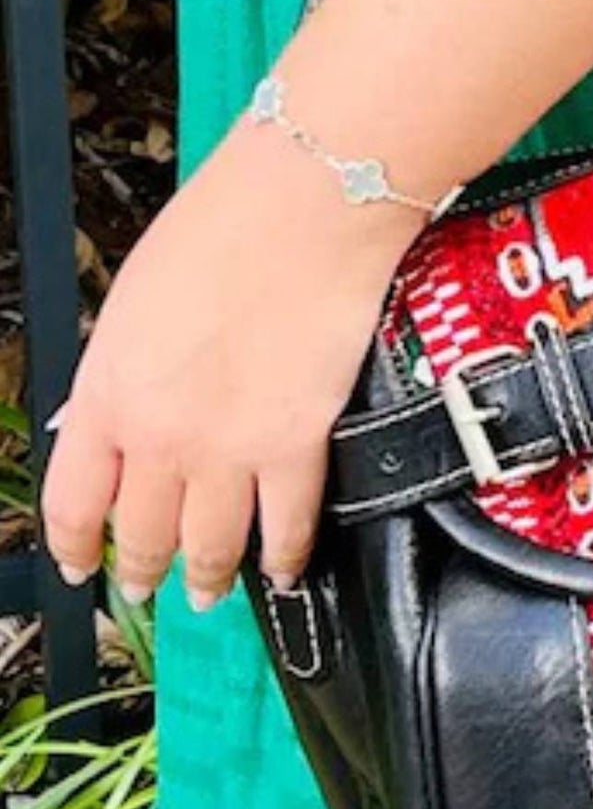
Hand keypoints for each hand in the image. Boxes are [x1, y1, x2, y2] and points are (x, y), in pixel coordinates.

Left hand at [41, 120, 421, 609]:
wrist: (300, 215)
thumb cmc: (221, 235)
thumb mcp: (133, 307)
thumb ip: (120, 376)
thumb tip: (118, 420)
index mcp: (107, 392)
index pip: (74, 500)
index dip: (76, 547)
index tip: (80, 566)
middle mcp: (160, 435)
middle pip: (144, 534)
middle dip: (143, 571)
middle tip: (147, 588)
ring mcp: (229, 450)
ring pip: (211, 548)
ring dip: (208, 579)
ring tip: (209, 593)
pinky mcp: (295, 450)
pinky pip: (286, 529)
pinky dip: (284, 560)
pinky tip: (283, 573)